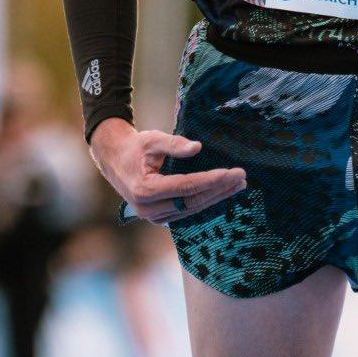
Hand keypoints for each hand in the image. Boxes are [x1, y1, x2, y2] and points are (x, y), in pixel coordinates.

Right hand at [89, 119, 245, 225]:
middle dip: (219, 190)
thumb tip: (197, 147)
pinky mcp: (159, 217)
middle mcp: (149, 209)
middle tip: (241, 178)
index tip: (232, 172)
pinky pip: (187, 212)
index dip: (211, 180)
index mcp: (145, 190)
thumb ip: (174, 144)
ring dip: (217, 198)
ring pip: (191, 209)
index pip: (186, 187)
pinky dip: (206, 202)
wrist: (115, 161)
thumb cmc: (135, 148)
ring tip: (238, 185)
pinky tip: (222, 193)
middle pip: (192, 201)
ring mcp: (153, 217)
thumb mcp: (152, 139)